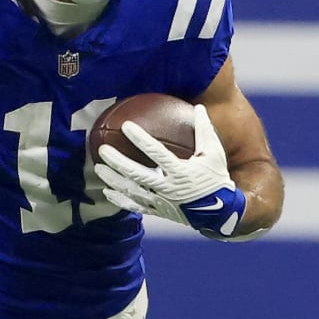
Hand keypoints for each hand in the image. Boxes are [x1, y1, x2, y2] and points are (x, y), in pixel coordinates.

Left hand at [96, 105, 247, 238]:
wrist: (220, 212)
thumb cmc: (216, 178)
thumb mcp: (214, 153)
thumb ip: (204, 130)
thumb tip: (198, 106)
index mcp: (181, 171)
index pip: (156, 152)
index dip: (140, 139)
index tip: (126, 126)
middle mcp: (168, 188)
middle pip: (137, 174)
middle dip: (117, 162)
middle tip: (102, 149)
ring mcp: (162, 202)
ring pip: (132, 191)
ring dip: (113, 180)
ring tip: (98, 169)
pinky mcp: (158, 212)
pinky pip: (135, 206)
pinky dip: (120, 200)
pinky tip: (107, 192)